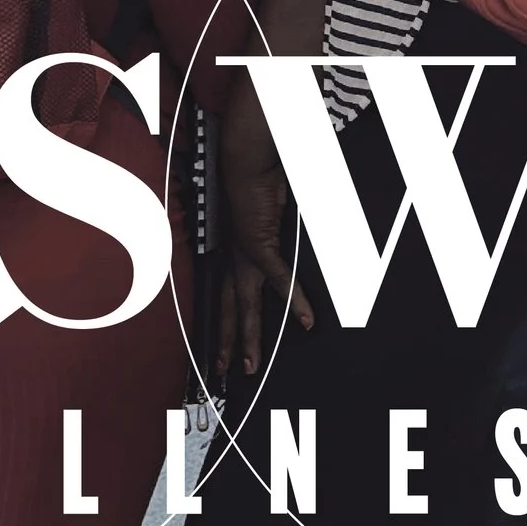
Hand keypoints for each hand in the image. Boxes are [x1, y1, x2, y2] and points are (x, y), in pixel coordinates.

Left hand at [215, 81, 311, 379]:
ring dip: (248, 336)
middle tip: (227, 373)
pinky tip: (304, 322)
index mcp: (232, 252)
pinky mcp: (258, 242)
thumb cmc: (254, 175)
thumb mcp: (264, 212)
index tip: (222, 352)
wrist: (245, 152)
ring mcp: (243, 253)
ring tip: (249, 365)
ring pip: (245, 304)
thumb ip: (271, 233)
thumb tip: (280, 245)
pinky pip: (277, 277)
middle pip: (230, 309)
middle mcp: (233, 257)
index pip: (227, 297)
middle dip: (227, 343)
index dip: (225, 326)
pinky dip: (292, 300)